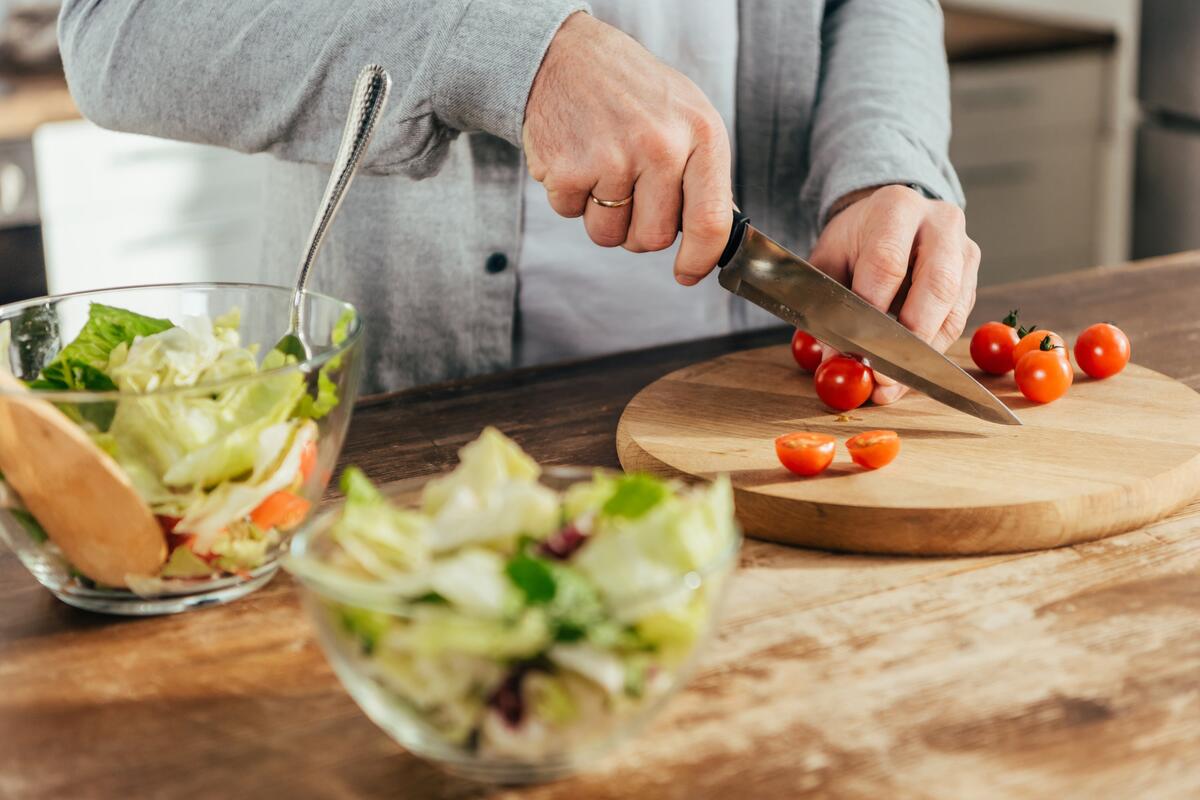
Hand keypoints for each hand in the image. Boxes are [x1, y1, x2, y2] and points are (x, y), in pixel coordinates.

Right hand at [522, 12, 732, 284]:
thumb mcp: (686, 118)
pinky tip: (576, 157)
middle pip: (653, 238)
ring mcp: (613, 159)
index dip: (699, 259)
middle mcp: (661, 147)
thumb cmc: (632, 93)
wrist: (567, 57)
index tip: (688, 273)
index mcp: (700, 135)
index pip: (709, 221)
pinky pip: (572, 215)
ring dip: (601, 216)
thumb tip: (711, 238)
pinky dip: (570, 196)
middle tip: (629, 193)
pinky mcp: (569, 169)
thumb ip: (701, 175)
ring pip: (609, 235)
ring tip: (602, 169)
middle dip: (638, 230)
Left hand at [809, 185, 980, 404]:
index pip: (887, 264)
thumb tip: (836, 361)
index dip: (871, 311)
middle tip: (882, 375)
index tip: (855, 349)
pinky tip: (904, 376)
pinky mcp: (973, 278)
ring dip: (921, 355)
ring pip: (953, 309)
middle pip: (936, 285)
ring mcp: (964, 250)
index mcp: (896, 208)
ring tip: (889, 386)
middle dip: (909, 338)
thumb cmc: (854, 242)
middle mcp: (940, 224)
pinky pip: (957, 321)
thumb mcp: (829, 263)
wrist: (887, 218)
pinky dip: (930, 353)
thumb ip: (827, 306)